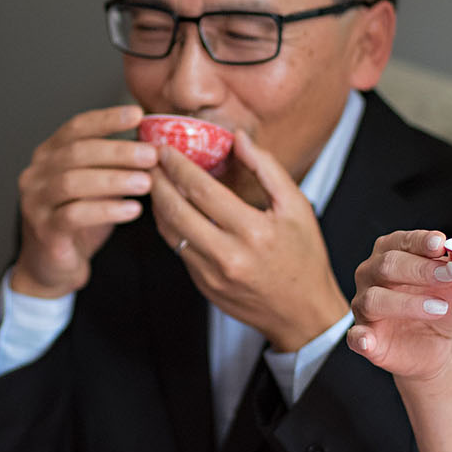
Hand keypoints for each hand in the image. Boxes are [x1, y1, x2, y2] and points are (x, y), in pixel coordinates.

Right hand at [11, 104, 157, 298]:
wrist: (52, 267)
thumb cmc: (77, 222)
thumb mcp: (96, 187)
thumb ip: (112, 165)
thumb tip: (151, 142)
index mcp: (48, 156)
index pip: (76, 127)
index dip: (106, 119)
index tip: (137, 114)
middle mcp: (36, 175)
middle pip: (76, 152)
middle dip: (117, 151)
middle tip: (150, 154)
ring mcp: (36, 203)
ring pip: (73, 182)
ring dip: (114, 179)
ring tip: (146, 182)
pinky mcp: (44, 231)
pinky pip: (75, 215)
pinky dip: (107, 209)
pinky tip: (133, 209)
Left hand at [149, 127, 348, 351]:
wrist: (302, 313)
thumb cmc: (303, 257)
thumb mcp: (297, 207)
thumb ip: (267, 168)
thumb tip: (238, 138)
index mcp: (254, 231)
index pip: (202, 190)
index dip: (178, 166)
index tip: (166, 149)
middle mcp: (228, 255)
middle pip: (176, 210)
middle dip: (157, 181)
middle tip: (148, 160)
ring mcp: (212, 274)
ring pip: (171, 232)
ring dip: (157, 204)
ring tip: (153, 181)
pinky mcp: (203, 286)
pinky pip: (179, 250)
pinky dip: (170, 226)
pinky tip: (170, 209)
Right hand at [346, 228, 451, 384]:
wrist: (438, 346)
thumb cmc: (446, 303)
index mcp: (393, 252)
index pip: (403, 240)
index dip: (421, 241)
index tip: (442, 243)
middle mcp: (372, 274)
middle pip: (387, 265)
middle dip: (419, 269)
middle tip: (449, 275)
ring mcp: (364, 305)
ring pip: (373, 298)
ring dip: (405, 303)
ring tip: (438, 308)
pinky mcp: (364, 337)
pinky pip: (355, 336)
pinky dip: (361, 337)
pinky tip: (370, 340)